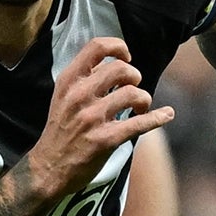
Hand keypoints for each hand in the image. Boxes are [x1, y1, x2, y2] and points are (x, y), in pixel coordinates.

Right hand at [30, 36, 172, 199]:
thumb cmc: (60, 130)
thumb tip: (114, 63)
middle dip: (134, 76)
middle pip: (121, 69)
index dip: (118, 47)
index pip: (97, 47)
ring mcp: (92, 118)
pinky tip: (167, 114)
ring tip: (140, 107)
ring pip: (133, 94)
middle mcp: (79, 96)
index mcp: (68, 81)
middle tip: (133, 88)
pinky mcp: (105, 140)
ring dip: (143, 99)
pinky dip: (159, 117)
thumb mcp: (62, 97)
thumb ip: (85, 78)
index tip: (126, 58)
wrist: (48, 168)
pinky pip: (140, 123)